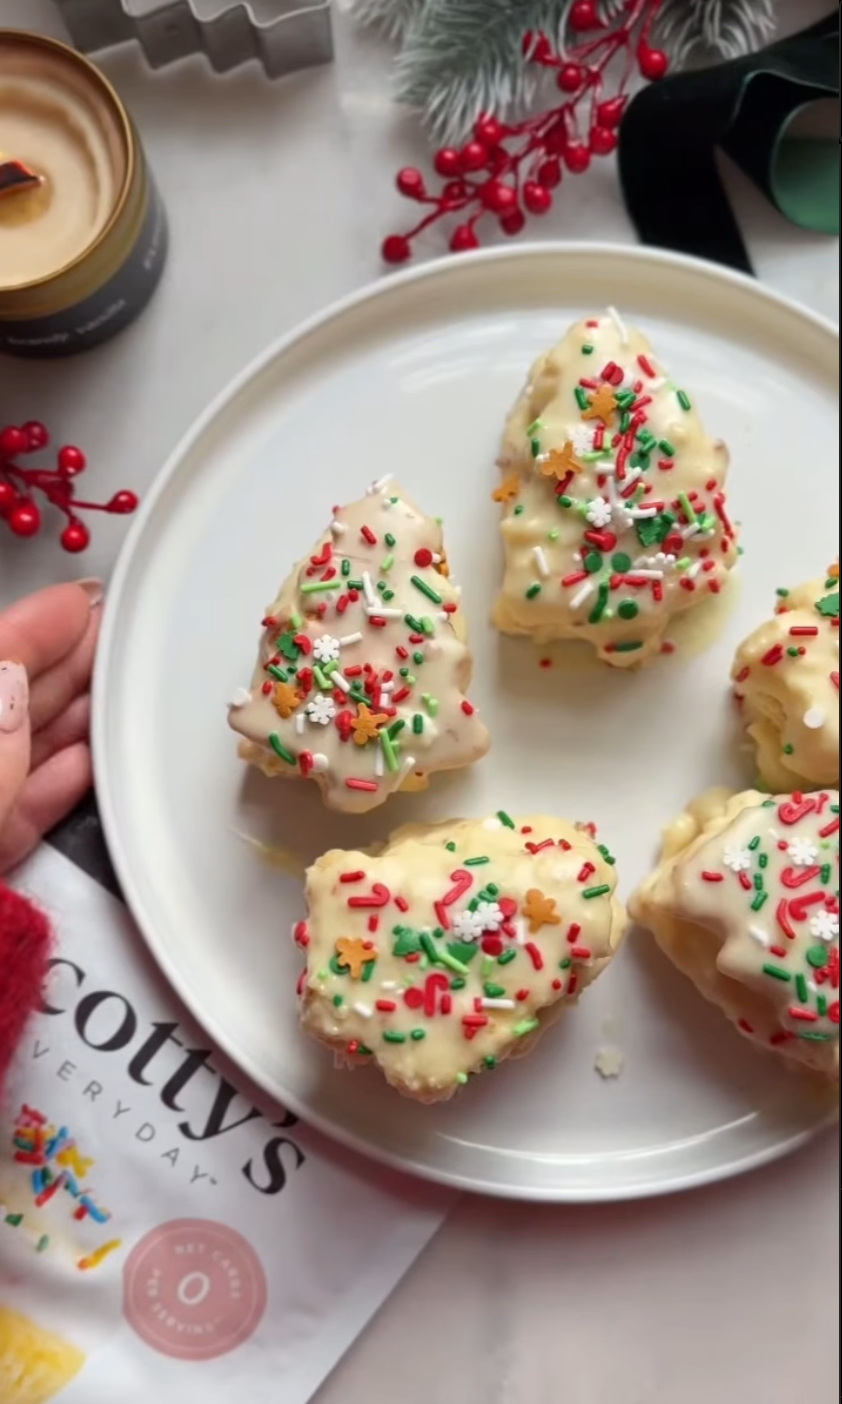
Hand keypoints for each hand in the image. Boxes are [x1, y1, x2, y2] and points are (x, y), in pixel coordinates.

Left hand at [0, 581, 101, 872]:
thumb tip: (10, 673)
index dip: (29, 629)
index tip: (79, 602)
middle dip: (56, 670)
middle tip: (111, 639)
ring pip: (12, 758)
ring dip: (67, 724)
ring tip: (116, 693)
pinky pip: (17, 814)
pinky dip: (57, 786)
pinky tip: (90, 762)